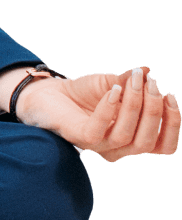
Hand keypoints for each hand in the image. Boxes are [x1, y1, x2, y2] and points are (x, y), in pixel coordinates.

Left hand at [14, 66, 178, 161]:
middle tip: (152, 83)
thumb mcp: (114, 83)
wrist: (50, 92)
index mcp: (133, 139)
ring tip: (133, 80)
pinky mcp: (79, 138)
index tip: (170, 95)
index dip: (172, 124)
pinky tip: (112, 90)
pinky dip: (108, 109)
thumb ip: (132, 82)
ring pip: (125, 136)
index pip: (164, 145)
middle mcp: (119, 148)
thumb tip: (147, 71)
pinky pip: (98, 130)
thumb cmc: (85, 92)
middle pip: (147, 141)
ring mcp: (99, 146)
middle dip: (154, 111)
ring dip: (134, 105)